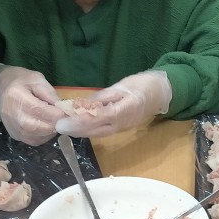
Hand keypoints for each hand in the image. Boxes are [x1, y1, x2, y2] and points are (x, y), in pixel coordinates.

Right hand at [0, 64, 65, 145]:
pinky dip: (45, 136)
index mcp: (17, 96)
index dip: (56, 113)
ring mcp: (12, 127)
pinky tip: (48, 126)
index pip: (38, 110)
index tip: (67, 112)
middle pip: (36, 127)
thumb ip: (50, 93)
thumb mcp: (38, 80)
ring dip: (51, 131)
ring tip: (55, 120)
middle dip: (55, 124)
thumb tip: (62, 108)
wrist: (3, 88)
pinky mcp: (15, 135)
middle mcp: (12, 115)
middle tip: (64, 118)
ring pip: (36, 137)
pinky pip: (33, 141)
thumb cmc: (23, 82)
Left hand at [55, 71, 171, 136]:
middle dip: (76, 130)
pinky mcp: (122, 128)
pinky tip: (79, 127)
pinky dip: (90, 130)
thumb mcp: (121, 86)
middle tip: (57, 127)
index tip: (62, 123)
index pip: (98, 118)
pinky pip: (103, 131)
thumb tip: (82, 105)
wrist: (161, 93)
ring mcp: (123, 127)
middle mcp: (123, 122)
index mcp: (124, 109)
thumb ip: (102, 97)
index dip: (79, 122)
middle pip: (96, 130)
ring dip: (81, 132)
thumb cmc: (142, 85)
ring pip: (98, 133)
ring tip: (64, 128)